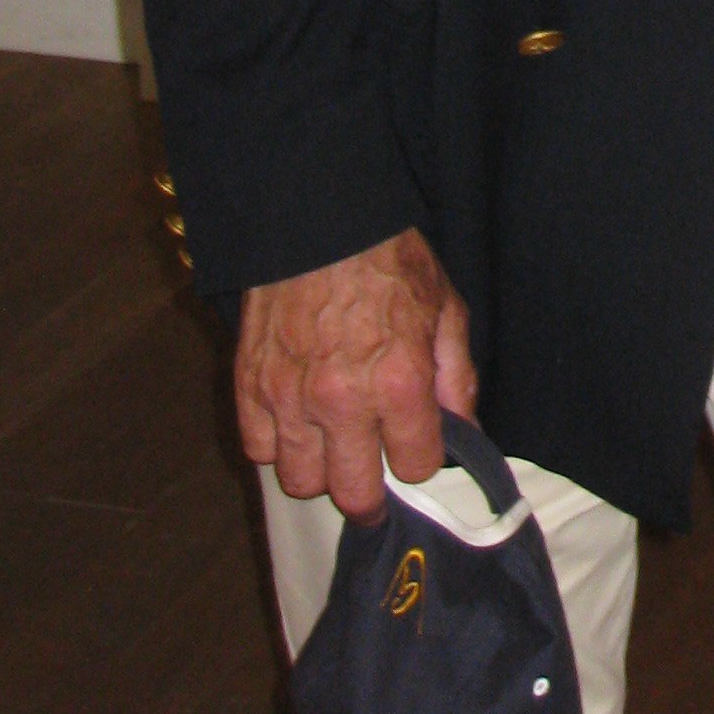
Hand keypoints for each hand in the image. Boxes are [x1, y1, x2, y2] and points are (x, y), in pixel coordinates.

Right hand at [234, 229, 476, 521]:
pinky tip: (297, 423)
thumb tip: (464, 429)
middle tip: (373, 477)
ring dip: (321, 471)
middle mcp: (343, 400)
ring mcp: (290, 397)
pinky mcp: (250, 386)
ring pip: (301, 482)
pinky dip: (277, 445)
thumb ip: (457, 376)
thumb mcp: (445, 308)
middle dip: (372, 491)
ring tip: (332, 446)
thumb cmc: (388, 260)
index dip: (421, 458)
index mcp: (400, 382)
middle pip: (355, 493)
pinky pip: (259, 450)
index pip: (416, 467)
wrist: (321, 220)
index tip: (417, 445)